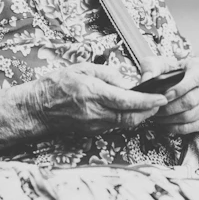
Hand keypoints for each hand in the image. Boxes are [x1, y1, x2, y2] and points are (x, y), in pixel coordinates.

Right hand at [31, 63, 167, 135]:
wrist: (36, 108)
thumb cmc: (55, 85)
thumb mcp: (81, 68)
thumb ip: (107, 73)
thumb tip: (126, 81)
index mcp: (92, 93)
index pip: (127, 100)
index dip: (148, 100)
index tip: (162, 96)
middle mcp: (95, 112)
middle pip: (131, 117)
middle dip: (150, 110)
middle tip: (160, 101)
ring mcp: (94, 124)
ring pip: (126, 123)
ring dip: (140, 115)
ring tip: (149, 104)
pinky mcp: (92, 131)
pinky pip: (116, 125)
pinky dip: (127, 118)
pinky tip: (130, 110)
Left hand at [149, 56, 198, 134]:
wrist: (193, 79)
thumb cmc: (177, 71)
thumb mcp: (165, 62)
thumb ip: (153, 67)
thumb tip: (147, 80)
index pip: (195, 78)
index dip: (179, 89)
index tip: (164, 95)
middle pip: (191, 100)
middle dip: (170, 107)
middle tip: (156, 108)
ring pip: (191, 115)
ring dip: (171, 118)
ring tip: (158, 116)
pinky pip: (192, 127)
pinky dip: (177, 127)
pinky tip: (166, 123)